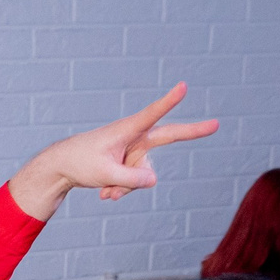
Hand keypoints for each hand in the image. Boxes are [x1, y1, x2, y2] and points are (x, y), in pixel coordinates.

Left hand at [8, 83, 218, 218]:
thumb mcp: (104, 174)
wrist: (63, 167)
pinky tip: (105, 192)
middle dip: (193, 132)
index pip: (152, 114)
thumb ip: (130, 179)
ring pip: (143, 176)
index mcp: (127, 130)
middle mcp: (135, 138)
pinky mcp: (130, 162)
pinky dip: (122, 189)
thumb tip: (155, 180)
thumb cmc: (80, 163)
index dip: (168, 101)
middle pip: (168, 137)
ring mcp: (134, 151)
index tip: (183, 86)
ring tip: (105, 188)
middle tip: (217, 124)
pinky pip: (136, 182)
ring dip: (126, 187)